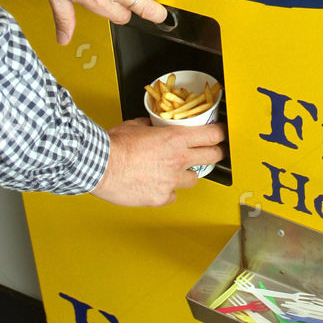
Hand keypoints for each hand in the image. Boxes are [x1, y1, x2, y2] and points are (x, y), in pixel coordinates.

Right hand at [93, 118, 225, 206]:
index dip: (221, 134)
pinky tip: (157, 186)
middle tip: (213, 152)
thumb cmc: (114, 145)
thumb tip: (151, 125)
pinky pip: (172, 195)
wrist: (99, 165)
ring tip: (176, 171)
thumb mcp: (136, 125)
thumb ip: (150, 126)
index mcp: (175, 139)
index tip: (222, 134)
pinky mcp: (161, 197)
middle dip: (215, 153)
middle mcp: (178, 160)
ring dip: (188, 174)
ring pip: (194, 179)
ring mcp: (171, 181)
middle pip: (213, 156)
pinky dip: (166, 191)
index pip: (212, 134)